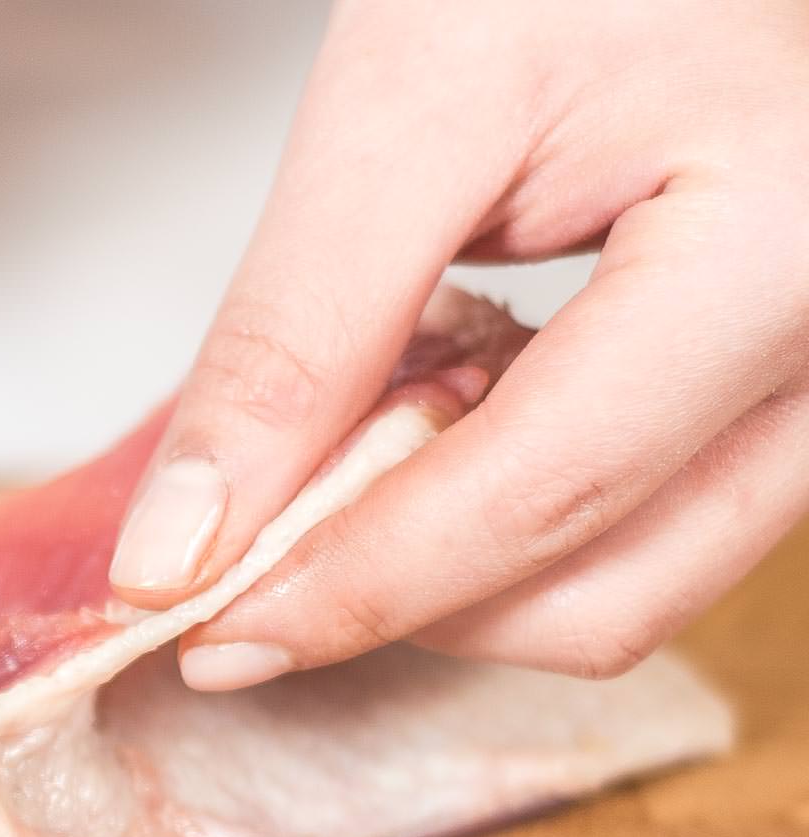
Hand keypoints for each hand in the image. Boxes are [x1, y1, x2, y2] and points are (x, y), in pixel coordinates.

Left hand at [107, 0, 808, 687]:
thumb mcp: (410, 106)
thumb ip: (296, 335)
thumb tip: (188, 544)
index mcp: (781, 253)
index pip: (538, 498)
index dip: (350, 587)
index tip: (205, 630)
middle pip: (597, 596)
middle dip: (397, 596)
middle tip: (243, 552)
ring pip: (622, 591)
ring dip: (451, 572)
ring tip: (358, 436)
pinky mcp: (775, 406)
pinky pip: (635, 535)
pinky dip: (501, 523)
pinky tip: (437, 420)